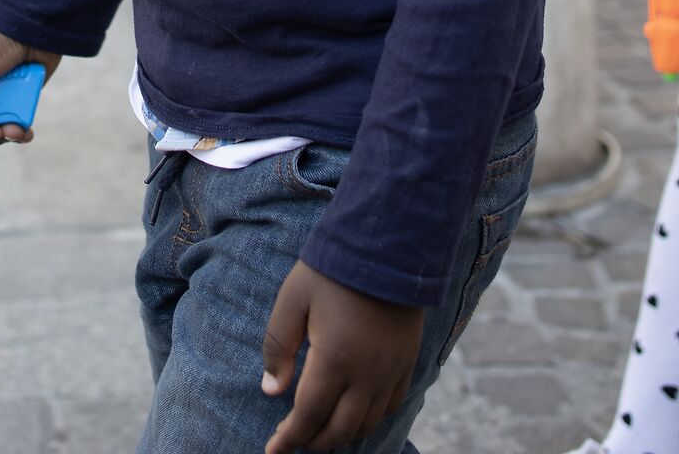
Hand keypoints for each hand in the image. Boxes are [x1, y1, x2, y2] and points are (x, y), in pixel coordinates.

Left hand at [260, 260, 424, 452]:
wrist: (389, 245)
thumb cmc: (332, 270)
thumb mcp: (293, 299)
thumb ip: (278, 347)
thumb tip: (271, 391)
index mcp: (334, 358)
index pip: (308, 416)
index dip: (288, 439)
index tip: (273, 451)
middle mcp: (367, 373)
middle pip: (340, 430)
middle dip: (313, 443)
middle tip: (293, 441)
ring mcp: (391, 370)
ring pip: (366, 424)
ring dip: (341, 435)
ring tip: (320, 432)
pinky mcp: (407, 362)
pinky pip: (390, 407)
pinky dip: (369, 419)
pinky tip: (354, 414)